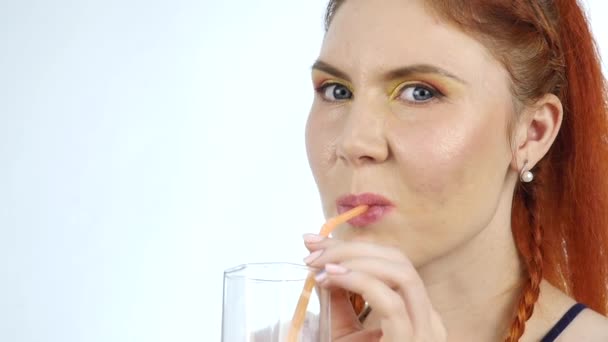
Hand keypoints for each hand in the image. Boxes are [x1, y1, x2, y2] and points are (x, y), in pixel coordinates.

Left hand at [303, 235, 446, 341]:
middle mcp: (429, 318)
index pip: (392, 262)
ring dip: (355, 259)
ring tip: (319, 265)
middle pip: (399, 260)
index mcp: (417, 312)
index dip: (354, 245)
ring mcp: (425, 332)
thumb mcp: (345, 333)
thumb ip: (340, 299)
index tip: (314, 241)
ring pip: (402, 272)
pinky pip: (391, 301)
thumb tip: (323, 266)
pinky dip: (359, 281)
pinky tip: (331, 278)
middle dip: (351, 247)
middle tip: (312, 251)